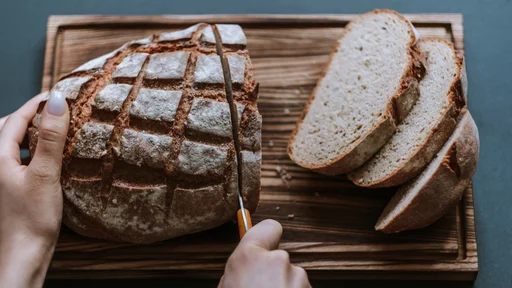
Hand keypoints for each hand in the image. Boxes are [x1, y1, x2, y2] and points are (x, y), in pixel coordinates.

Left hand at [0, 91, 68, 287]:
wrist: (23, 254)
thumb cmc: (32, 218)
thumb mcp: (45, 174)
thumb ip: (51, 137)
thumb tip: (57, 100)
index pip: (16, 118)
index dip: (36, 104)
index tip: (58, 95)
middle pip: (8, 129)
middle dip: (30, 116)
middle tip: (55, 110)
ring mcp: (0, 177)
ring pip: (10, 145)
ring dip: (30, 134)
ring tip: (52, 130)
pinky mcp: (7, 188)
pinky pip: (15, 159)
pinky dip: (30, 151)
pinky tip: (45, 158)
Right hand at [219, 220, 310, 287]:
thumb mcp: (225, 287)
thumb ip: (237, 272)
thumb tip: (244, 271)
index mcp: (249, 258)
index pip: (268, 227)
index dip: (267, 237)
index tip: (265, 246)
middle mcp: (277, 261)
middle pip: (278, 259)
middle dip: (272, 274)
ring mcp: (298, 277)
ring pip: (291, 277)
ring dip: (284, 287)